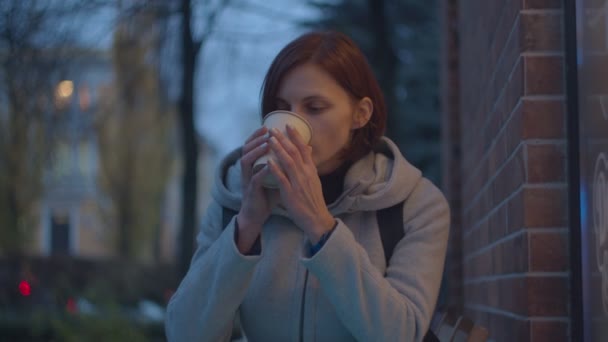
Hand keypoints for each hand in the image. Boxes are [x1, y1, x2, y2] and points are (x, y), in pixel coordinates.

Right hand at [236, 126, 279, 251]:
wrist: (258, 214)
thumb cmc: (268, 194)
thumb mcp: (279, 175)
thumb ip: (288, 162)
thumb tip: (305, 149)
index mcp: (253, 164)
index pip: (252, 145)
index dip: (258, 135)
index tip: (268, 126)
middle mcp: (248, 170)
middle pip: (246, 149)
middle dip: (256, 139)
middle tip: (266, 131)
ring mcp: (248, 180)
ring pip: (246, 161)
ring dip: (256, 152)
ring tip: (266, 144)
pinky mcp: (251, 191)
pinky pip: (254, 180)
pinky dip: (261, 172)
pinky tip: (268, 166)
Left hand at [267, 125, 335, 243]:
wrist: (316, 219)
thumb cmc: (313, 200)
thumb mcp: (314, 180)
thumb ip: (309, 164)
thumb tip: (308, 148)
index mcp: (311, 170)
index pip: (303, 149)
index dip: (296, 136)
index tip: (288, 125)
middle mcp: (306, 174)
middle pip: (294, 152)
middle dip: (284, 139)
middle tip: (274, 128)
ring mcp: (298, 183)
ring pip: (288, 162)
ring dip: (279, 149)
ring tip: (270, 139)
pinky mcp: (291, 193)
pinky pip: (282, 179)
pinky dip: (276, 169)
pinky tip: (268, 161)